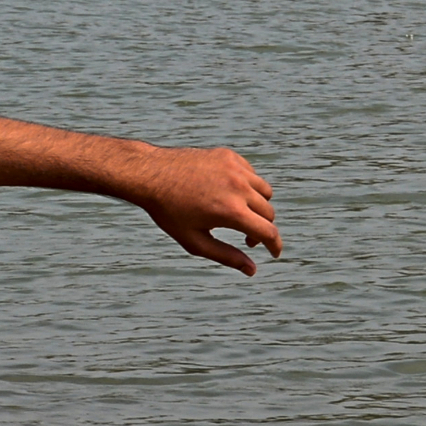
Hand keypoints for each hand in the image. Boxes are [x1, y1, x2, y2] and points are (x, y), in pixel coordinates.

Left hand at [128, 144, 280, 275]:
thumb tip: (252, 270)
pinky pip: (251, 175)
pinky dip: (248, 187)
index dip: (275, 246)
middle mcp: (238, 187)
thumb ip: (225, 256)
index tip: (273, 253)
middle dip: (262, 229)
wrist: (150, 174)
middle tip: (246, 238)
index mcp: (231, 211)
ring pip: (265, 192)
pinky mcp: (229, 156)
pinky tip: (229, 195)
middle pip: (268, 213)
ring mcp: (235, 168)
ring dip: (258, 207)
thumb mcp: (194, 241)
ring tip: (239, 216)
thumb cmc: (169, 211)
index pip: (268, 232)